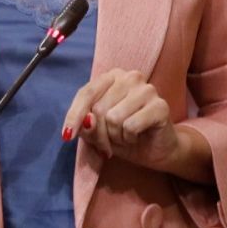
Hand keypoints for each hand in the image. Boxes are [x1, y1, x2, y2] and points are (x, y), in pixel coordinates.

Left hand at [62, 68, 212, 182]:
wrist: (155, 151)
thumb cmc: (124, 136)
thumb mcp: (97, 132)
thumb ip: (87, 125)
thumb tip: (88, 120)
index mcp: (112, 77)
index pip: (86, 93)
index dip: (73, 115)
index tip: (66, 136)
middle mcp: (130, 77)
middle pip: (99, 109)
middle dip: (99, 134)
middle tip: (107, 145)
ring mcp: (147, 89)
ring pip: (114, 118)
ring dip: (115, 137)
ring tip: (124, 138)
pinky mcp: (160, 106)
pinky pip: (130, 126)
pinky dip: (129, 138)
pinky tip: (136, 137)